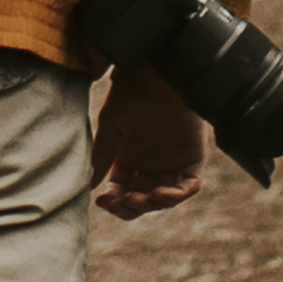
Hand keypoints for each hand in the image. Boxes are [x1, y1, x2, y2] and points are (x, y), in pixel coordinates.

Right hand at [91, 77, 204, 219]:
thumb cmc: (130, 95)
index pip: (122, 192)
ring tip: (146, 198)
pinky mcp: (193, 157)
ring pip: (166, 197)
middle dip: (133, 207)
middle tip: (125, 201)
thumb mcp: (110, 127)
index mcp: (129, 159)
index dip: (114, 202)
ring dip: (155, 204)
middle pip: (143, 200)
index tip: (104, 201)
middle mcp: (151, 164)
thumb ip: (101, 157)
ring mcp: (173, 162)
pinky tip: (164, 194)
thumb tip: (89, 186)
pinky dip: (179, 195)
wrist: (157, 74)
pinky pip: (191, 185)